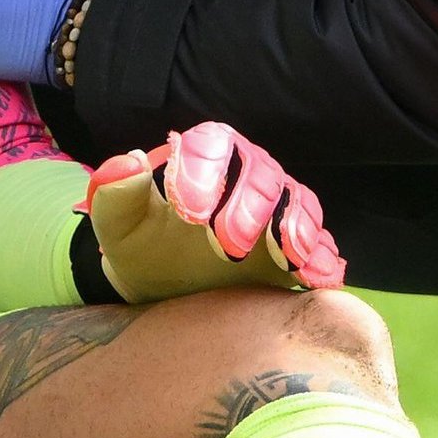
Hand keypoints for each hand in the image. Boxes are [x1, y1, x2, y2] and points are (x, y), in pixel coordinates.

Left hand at [78, 121, 345, 300]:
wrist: (168, 293)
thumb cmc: (143, 249)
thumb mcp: (119, 227)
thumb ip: (115, 194)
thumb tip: (128, 161)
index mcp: (204, 158)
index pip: (212, 144)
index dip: (204, 171)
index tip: (188, 212)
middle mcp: (247, 175)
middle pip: (262, 173)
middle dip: (248, 206)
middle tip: (227, 246)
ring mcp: (279, 210)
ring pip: (299, 202)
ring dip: (296, 227)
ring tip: (289, 257)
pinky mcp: (299, 247)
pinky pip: (321, 243)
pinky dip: (322, 258)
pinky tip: (317, 278)